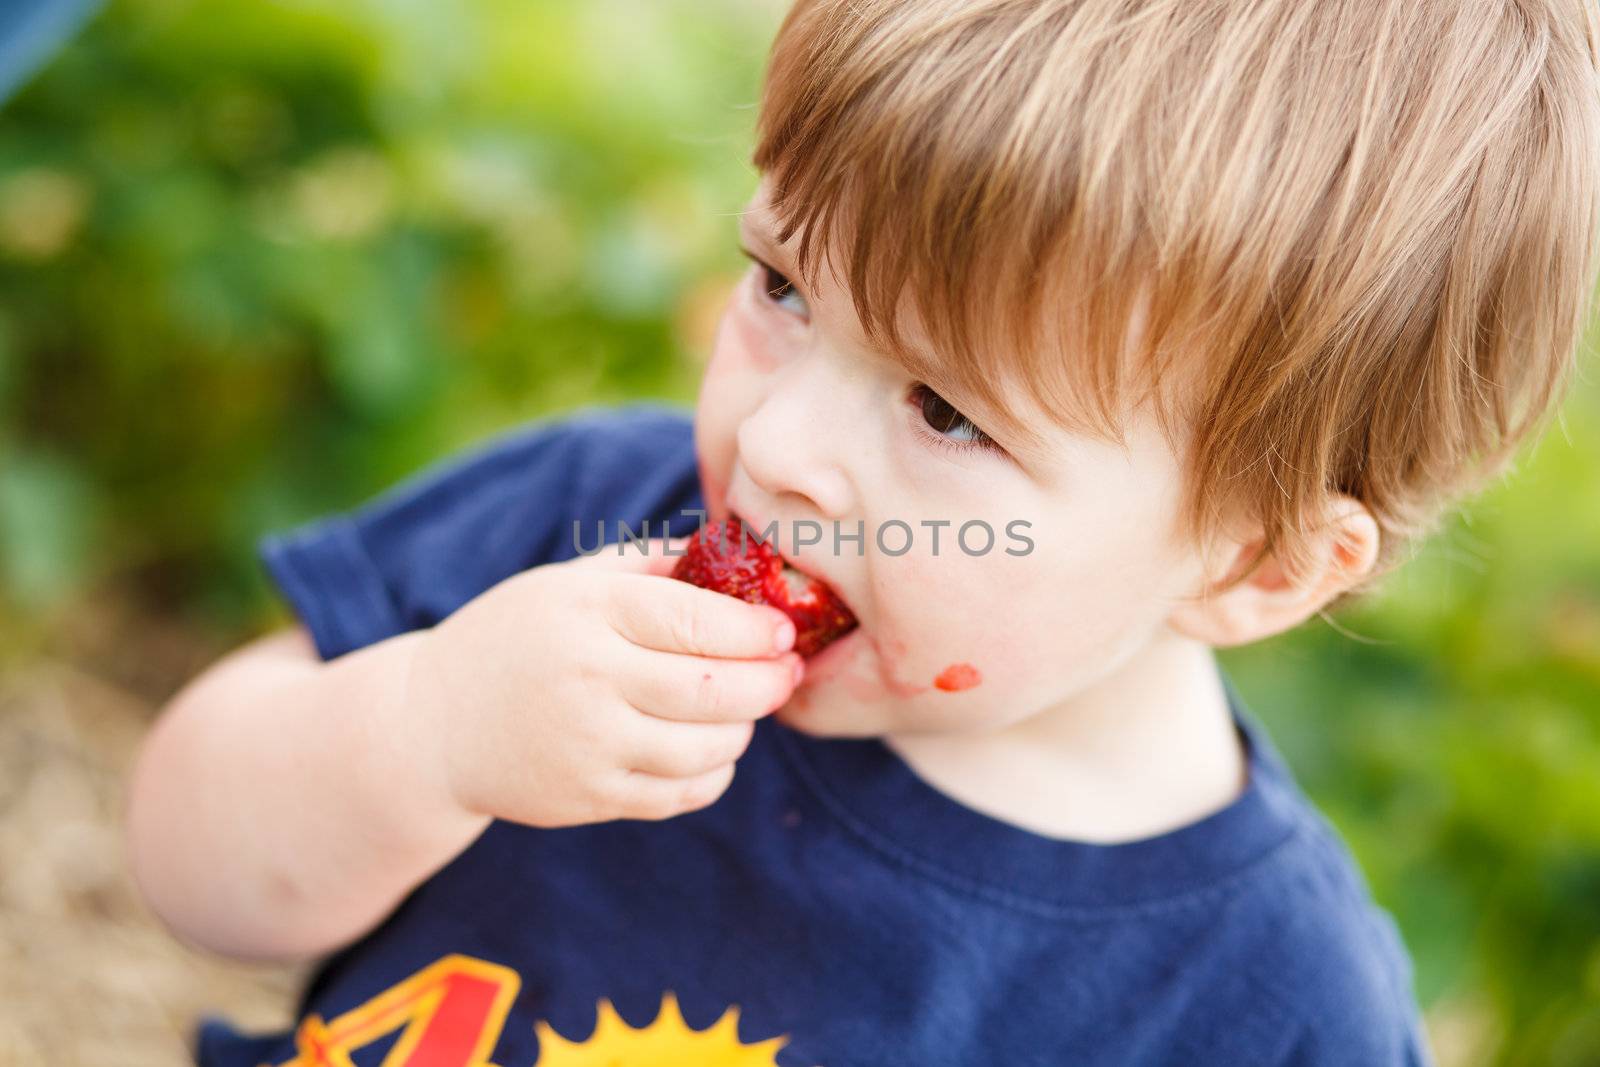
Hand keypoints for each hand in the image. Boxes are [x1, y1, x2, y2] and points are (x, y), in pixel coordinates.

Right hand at [401, 538, 803, 828]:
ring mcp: (587, 744)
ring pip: (706, 748)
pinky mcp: (588, 797)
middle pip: (713, 689)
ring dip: (744, 729)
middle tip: (788, 671)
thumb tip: (739, 550)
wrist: (434, 723)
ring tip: (745, 708)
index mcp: (587, 611)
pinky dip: (713, 773)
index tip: (783, 630)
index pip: (697, 620)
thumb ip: (651, 565)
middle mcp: (588, 677)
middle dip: (768, 683)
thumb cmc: (518, 637)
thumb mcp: (569, 582)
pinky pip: (680, 793)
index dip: (756, 629)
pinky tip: (711, 748)